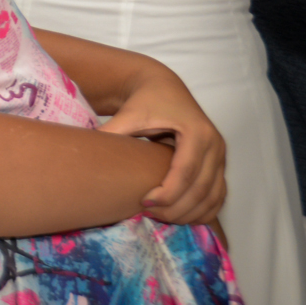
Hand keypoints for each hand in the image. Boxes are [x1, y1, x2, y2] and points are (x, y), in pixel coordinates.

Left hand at [98, 67, 225, 225]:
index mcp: (197, 131)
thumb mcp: (129, 114)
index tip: (144, 203)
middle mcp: (215, 144)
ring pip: (213, 197)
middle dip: (176, 208)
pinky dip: (203, 211)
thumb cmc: (146, 101)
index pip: (186, 172)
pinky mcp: (220, 164)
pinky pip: (218, 196)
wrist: (164, 88)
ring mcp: (221, 156)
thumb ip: (112, 132)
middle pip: (201, 189)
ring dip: (189, 214)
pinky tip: (180, 217)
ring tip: (161, 217)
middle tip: (149, 214)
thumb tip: (84, 152)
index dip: (168, 193)